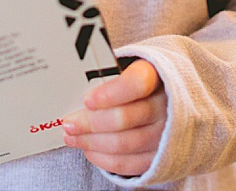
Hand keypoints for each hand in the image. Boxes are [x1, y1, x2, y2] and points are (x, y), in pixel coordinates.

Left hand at [62, 59, 166, 176]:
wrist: (167, 102)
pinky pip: (128, 164)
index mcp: (157, 77)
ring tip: (72, 137)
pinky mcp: (160, 158)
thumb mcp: (127, 71)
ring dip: (91, 142)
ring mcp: (166, 135)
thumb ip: (105, 79)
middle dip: (90, 122)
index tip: (87, 100)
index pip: (136, 84)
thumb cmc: (137, 85)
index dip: (110, 94)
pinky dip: (103, 159)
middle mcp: (166, 107)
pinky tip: (89, 150)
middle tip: (69, 123)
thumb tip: (73, 94)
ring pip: (123, 143)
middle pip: (124, 118)